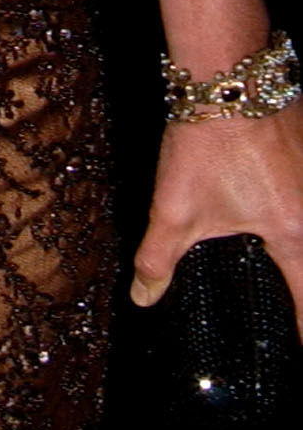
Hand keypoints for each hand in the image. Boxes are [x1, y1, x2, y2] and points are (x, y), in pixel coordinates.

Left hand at [133, 99, 302, 332]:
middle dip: (298, 294)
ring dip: (297, 261)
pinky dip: (295, 227)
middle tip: (285, 319)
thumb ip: (158, 259)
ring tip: (282, 283)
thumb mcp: (175, 209)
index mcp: (295, 235)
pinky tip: (275, 230)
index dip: (300, 330)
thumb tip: (143, 297)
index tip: (291, 351)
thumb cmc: (207, 143)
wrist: (229, 78)